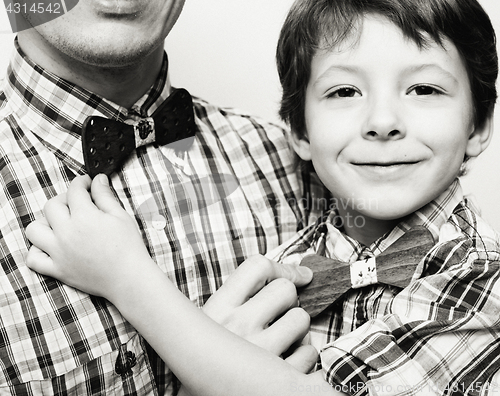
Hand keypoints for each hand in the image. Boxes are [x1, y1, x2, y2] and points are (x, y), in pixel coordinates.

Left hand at [25, 174, 152, 300]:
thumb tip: (97, 180)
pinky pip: (33, 258)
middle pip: (51, 206)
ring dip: (45, 223)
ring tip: (61, 225)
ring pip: (34, 230)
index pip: (74, 190)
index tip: (87, 183)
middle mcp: (66, 232)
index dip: (81, 182)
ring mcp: (58, 252)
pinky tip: (52, 246)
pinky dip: (38, 250)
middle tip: (77, 203)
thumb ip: (105, 196)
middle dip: (64, 199)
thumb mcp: (121, 216)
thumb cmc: (129, 247)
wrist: (129, 277)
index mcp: (84, 217)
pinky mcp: (57, 269)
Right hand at [202, 255, 317, 372]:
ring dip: (299, 329)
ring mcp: (257, 353)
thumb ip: (239, 298)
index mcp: (218, 307)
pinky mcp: (277, 379)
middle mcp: (236, 326)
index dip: (285, 268)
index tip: (301, 276)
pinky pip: (309, 353)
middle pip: (285, 290)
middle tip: (280, 314)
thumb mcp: (211, 320)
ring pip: (301, 320)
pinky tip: (289, 360)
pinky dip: (305, 355)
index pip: (257, 266)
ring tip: (284, 338)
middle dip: (290, 301)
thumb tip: (292, 275)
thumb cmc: (210, 355)